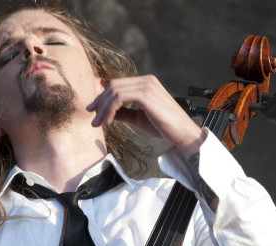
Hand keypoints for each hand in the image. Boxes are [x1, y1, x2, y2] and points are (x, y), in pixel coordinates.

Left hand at [87, 75, 203, 157]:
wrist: (182, 134)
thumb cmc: (164, 127)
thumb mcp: (138, 119)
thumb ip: (124, 113)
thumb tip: (107, 113)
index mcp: (145, 84)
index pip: (118, 85)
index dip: (103, 98)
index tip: (94, 111)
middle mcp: (146, 81)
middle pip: (113, 86)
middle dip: (100, 102)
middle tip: (93, 119)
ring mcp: (147, 86)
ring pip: (114, 91)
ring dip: (103, 108)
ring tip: (99, 123)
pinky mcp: (146, 94)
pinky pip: (120, 98)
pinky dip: (110, 109)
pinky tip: (108, 121)